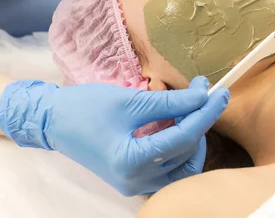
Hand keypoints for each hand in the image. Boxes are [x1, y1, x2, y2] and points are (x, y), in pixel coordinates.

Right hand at [0, 76, 228, 195]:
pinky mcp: (134, 178)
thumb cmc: (85, 107)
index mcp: (131, 163)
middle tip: (202, 92)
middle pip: (185, 153)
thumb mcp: (129, 100)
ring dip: (191, 136)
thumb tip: (202, 95)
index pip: (182, 139)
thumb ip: (170, 102)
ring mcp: (135, 183)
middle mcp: (136, 181)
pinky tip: (175, 123)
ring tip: (188, 108)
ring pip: (181, 165)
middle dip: (199, 122)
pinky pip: (167, 167)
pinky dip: (176, 145)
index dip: (205, 114)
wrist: (53, 121)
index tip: (220, 93)